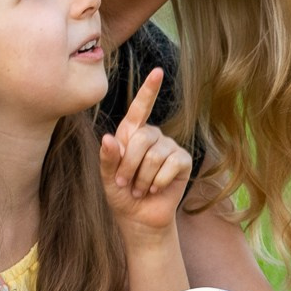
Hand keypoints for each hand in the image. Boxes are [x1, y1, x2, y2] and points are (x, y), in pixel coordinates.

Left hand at [100, 67, 191, 241]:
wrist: (140, 219)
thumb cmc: (121, 196)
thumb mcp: (107, 178)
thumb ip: (108, 159)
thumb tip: (109, 138)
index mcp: (132, 135)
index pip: (140, 108)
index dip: (149, 90)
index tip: (158, 72)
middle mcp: (152, 136)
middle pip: (142, 139)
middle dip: (130, 165)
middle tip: (124, 184)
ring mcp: (169, 147)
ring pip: (155, 155)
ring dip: (143, 178)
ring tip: (140, 190)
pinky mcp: (183, 161)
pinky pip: (171, 164)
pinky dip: (159, 181)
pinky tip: (155, 189)